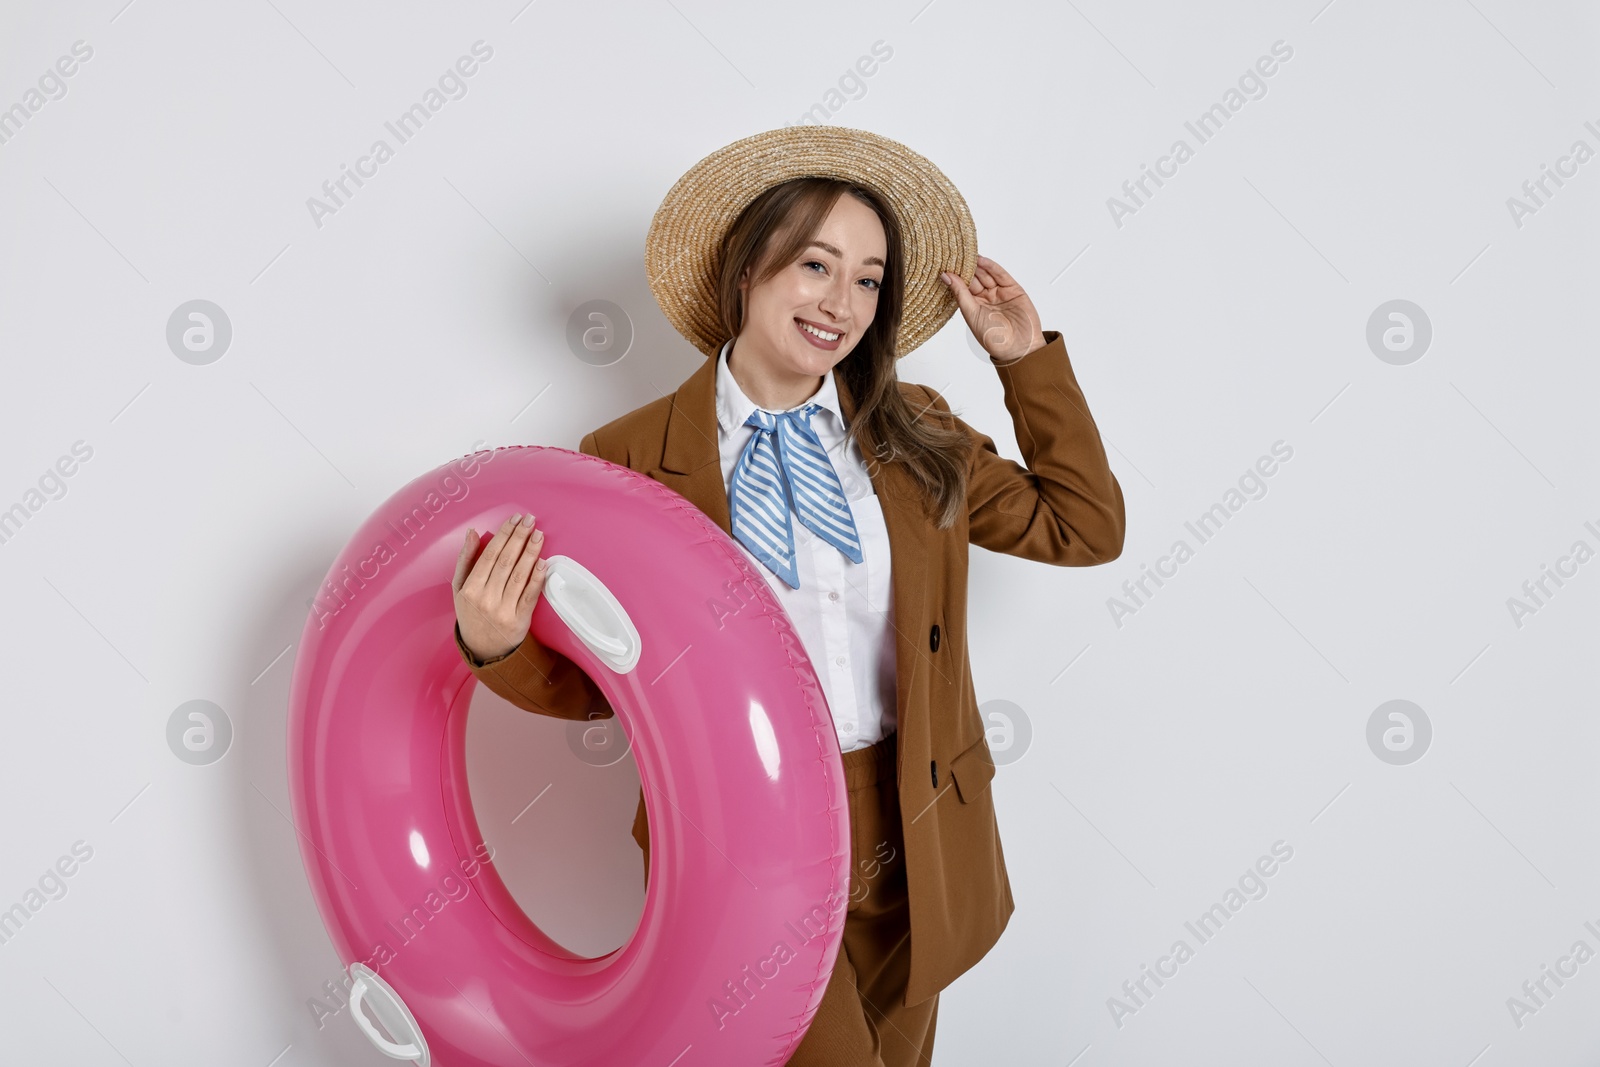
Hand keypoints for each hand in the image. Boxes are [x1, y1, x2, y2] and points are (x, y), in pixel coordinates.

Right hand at [453, 513, 548, 662]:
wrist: (483, 649)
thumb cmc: (471, 613)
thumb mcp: (459, 588)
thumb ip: (465, 560)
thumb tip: (472, 533)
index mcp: (470, 589)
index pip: (489, 555)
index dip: (504, 535)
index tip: (514, 520)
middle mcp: (486, 599)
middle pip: (506, 562)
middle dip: (519, 537)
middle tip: (530, 520)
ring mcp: (504, 610)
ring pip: (520, 575)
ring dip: (531, 552)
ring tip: (539, 535)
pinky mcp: (520, 620)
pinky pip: (530, 595)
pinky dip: (537, 577)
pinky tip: (543, 562)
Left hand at [940, 254, 1047, 362]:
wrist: (1019, 348)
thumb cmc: (994, 338)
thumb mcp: (971, 314)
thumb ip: (960, 293)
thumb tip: (946, 276)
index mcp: (974, 307)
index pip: (963, 287)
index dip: (955, 277)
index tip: (945, 264)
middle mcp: (986, 299)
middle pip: (975, 279)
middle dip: (966, 268)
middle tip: (955, 255)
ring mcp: (1000, 293)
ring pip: (987, 275)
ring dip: (977, 265)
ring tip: (966, 254)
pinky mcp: (1013, 289)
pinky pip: (1001, 275)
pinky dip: (991, 267)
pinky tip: (981, 260)